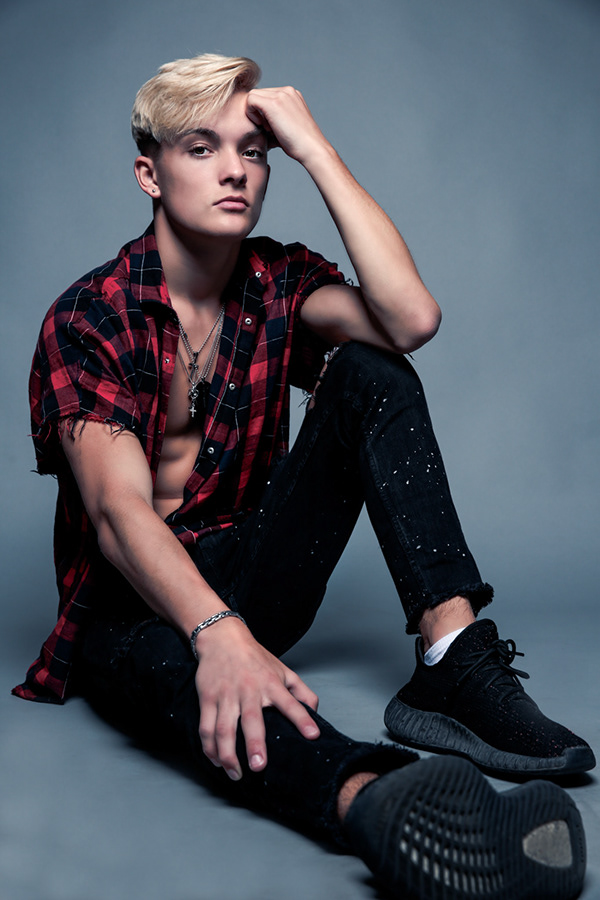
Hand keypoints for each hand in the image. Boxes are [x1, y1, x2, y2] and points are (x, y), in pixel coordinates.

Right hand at [194, 617, 319, 779]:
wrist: (223, 638)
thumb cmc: (255, 657)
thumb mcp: (283, 670)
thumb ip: (302, 691)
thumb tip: (315, 712)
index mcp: (271, 684)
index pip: (290, 703)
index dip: (302, 719)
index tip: (313, 736)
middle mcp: (249, 690)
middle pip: (251, 720)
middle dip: (255, 744)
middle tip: (259, 767)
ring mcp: (226, 695)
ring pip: (223, 728)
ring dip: (228, 754)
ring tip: (236, 773)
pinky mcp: (208, 698)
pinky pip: (206, 727)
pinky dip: (209, 747)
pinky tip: (216, 761)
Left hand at [245, 86, 331, 166]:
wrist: (311, 149)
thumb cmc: (300, 144)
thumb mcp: (286, 126)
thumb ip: (273, 120)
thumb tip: (258, 126)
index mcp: (291, 95)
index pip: (266, 96)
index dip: (263, 112)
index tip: (271, 128)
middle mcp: (287, 91)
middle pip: (259, 94)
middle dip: (258, 112)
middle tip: (269, 130)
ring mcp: (281, 94)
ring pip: (253, 95)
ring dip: (255, 113)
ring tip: (268, 129)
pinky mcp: (273, 103)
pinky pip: (250, 100)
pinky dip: (251, 114)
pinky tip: (264, 127)